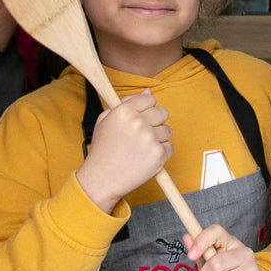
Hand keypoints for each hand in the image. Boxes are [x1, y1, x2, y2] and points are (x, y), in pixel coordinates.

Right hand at [76, 89, 172, 212]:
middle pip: (162, 112)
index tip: (140, 118)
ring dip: (158, 138)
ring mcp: (150, 139)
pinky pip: (170, 147)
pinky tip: (145, 157)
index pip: (150, 99)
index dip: (145, 109)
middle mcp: (138, 123)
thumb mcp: (105, 120)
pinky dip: (161, 152)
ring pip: (167, 130)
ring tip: (141, 148)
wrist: (101, 179)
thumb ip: (127, 102)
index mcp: (124, 111)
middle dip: (154, 122)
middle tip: (141, 134)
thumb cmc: (103, 150)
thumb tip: (149, 90)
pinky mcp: (159, 154)